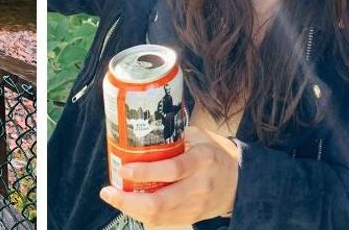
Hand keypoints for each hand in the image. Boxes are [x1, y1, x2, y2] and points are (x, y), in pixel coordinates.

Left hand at [98, 127, 241, 225]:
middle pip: (161, 202)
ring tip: (114, 196)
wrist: (238, 183)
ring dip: (131, 209)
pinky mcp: (190, 217)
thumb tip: (141, 128)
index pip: (173, 169)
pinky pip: (162, 220)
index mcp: (202, 160)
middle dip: (130, 200)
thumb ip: (174, 136)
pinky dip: (142, 214)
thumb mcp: (199, 138)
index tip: (125, 169)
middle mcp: (199, 185)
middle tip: (109, 191)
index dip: (146, 171)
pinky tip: (129, 204)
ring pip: (159, 215)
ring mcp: (195, 206)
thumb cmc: (213, 156)